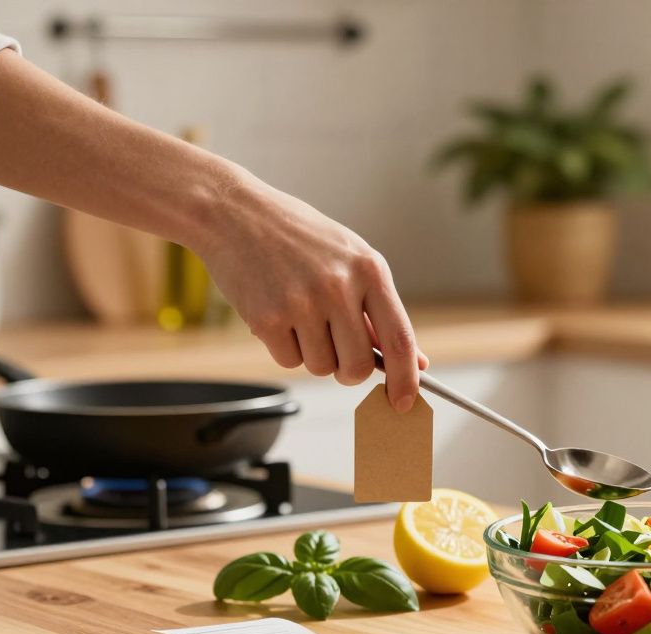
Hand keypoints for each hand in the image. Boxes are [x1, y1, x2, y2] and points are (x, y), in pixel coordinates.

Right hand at [195, 173, 427, 410]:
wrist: (234, 213)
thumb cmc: (299, 238)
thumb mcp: (351, 259)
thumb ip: (381, 311)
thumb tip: (416, 361)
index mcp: (370, 270)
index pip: (399, 339)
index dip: (406, 379)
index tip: (404, 403)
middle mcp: (339, 287)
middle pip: (357, 366)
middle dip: (348, 370)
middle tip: (336, 350)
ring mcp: (302, 303)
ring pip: (321, 367)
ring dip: (313, 354)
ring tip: (299, 315)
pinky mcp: (267, 317)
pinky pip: (288, 361)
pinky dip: (284, 348)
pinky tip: (277, 313)